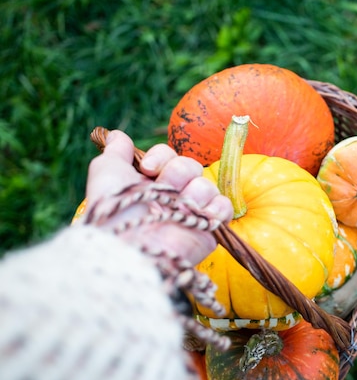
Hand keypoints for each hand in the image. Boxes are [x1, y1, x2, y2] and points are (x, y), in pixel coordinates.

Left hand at [85, 130, 232, 265]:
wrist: (131, 245)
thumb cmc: (117, 209)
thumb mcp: (108, 172)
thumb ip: (116, 151)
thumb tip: (116, 134)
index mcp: (152, 182)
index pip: (170, 156)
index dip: (162, 157)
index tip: (148, 168)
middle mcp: (173, 195)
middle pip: (191, 166)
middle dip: (178, 173)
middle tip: (164, 190)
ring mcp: (193, 211)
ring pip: (207, 184)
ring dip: (194, 192)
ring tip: (180, 209)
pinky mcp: (209, 227)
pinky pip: (224, 206)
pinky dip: (216, 207)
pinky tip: (201, 214)